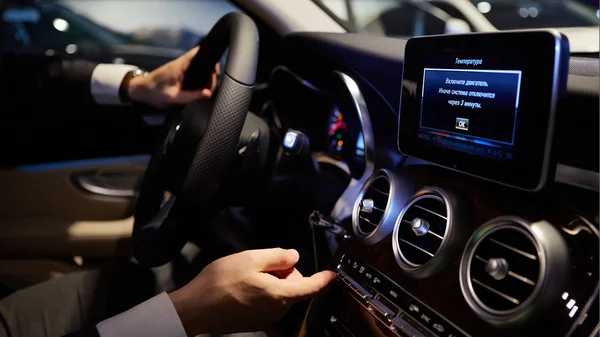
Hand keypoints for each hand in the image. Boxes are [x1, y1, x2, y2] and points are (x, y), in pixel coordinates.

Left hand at [127, 46, 219, 107]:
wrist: (142, 90)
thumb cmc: (155, 91)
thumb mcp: (174, 96)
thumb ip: (192, 96)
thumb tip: (208, 94)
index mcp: (180, 65)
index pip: (199, 52)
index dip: (210, 58)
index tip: (216, 71)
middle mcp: (182, 64)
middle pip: (203, 62)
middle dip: (210, 74)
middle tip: (210, 88)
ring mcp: (181, 68)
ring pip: (199, 68)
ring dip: (205, 77)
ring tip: (206, 90)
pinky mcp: (180, 73)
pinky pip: (194, 73)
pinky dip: (199, 80)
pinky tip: (199, 90)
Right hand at [168, 248, 335, 335]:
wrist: (195, 309)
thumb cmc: (220, 282)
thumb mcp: (250, 259)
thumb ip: (278, 256)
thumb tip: (294, 257)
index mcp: (279, 295)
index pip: (311, 287)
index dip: (324, 279)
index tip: (333, 273)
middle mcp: (277, 310)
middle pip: (293, 286)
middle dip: (284, 273)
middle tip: (259, 265)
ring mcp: (266, 318)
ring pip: (280, 293)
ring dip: (270, 281)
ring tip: (246, 276)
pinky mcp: (255, 322)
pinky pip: (268, 301)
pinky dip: (262, 291)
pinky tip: (243, 286)